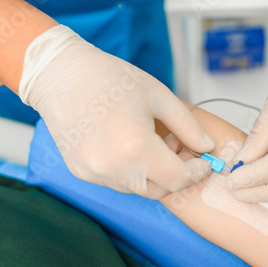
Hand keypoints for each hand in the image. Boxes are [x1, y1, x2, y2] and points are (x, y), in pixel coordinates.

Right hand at [19, 25, 214, 198]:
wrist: (59, 75)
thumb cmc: (110, 78)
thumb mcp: (159, 96)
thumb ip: (188, 127)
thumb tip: (207, 147)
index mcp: (135, 147)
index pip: (177, 179)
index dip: (197, 173)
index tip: (205, 162)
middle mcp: (112, 167)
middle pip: (160, 189)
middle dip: (177, 174)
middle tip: (179, 146)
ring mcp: (93, 172)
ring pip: (138, 188)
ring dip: (154, 173)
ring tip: (152, 141)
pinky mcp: (81, 172)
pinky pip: (117, 181)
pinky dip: (132, 171)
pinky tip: (130, 146)